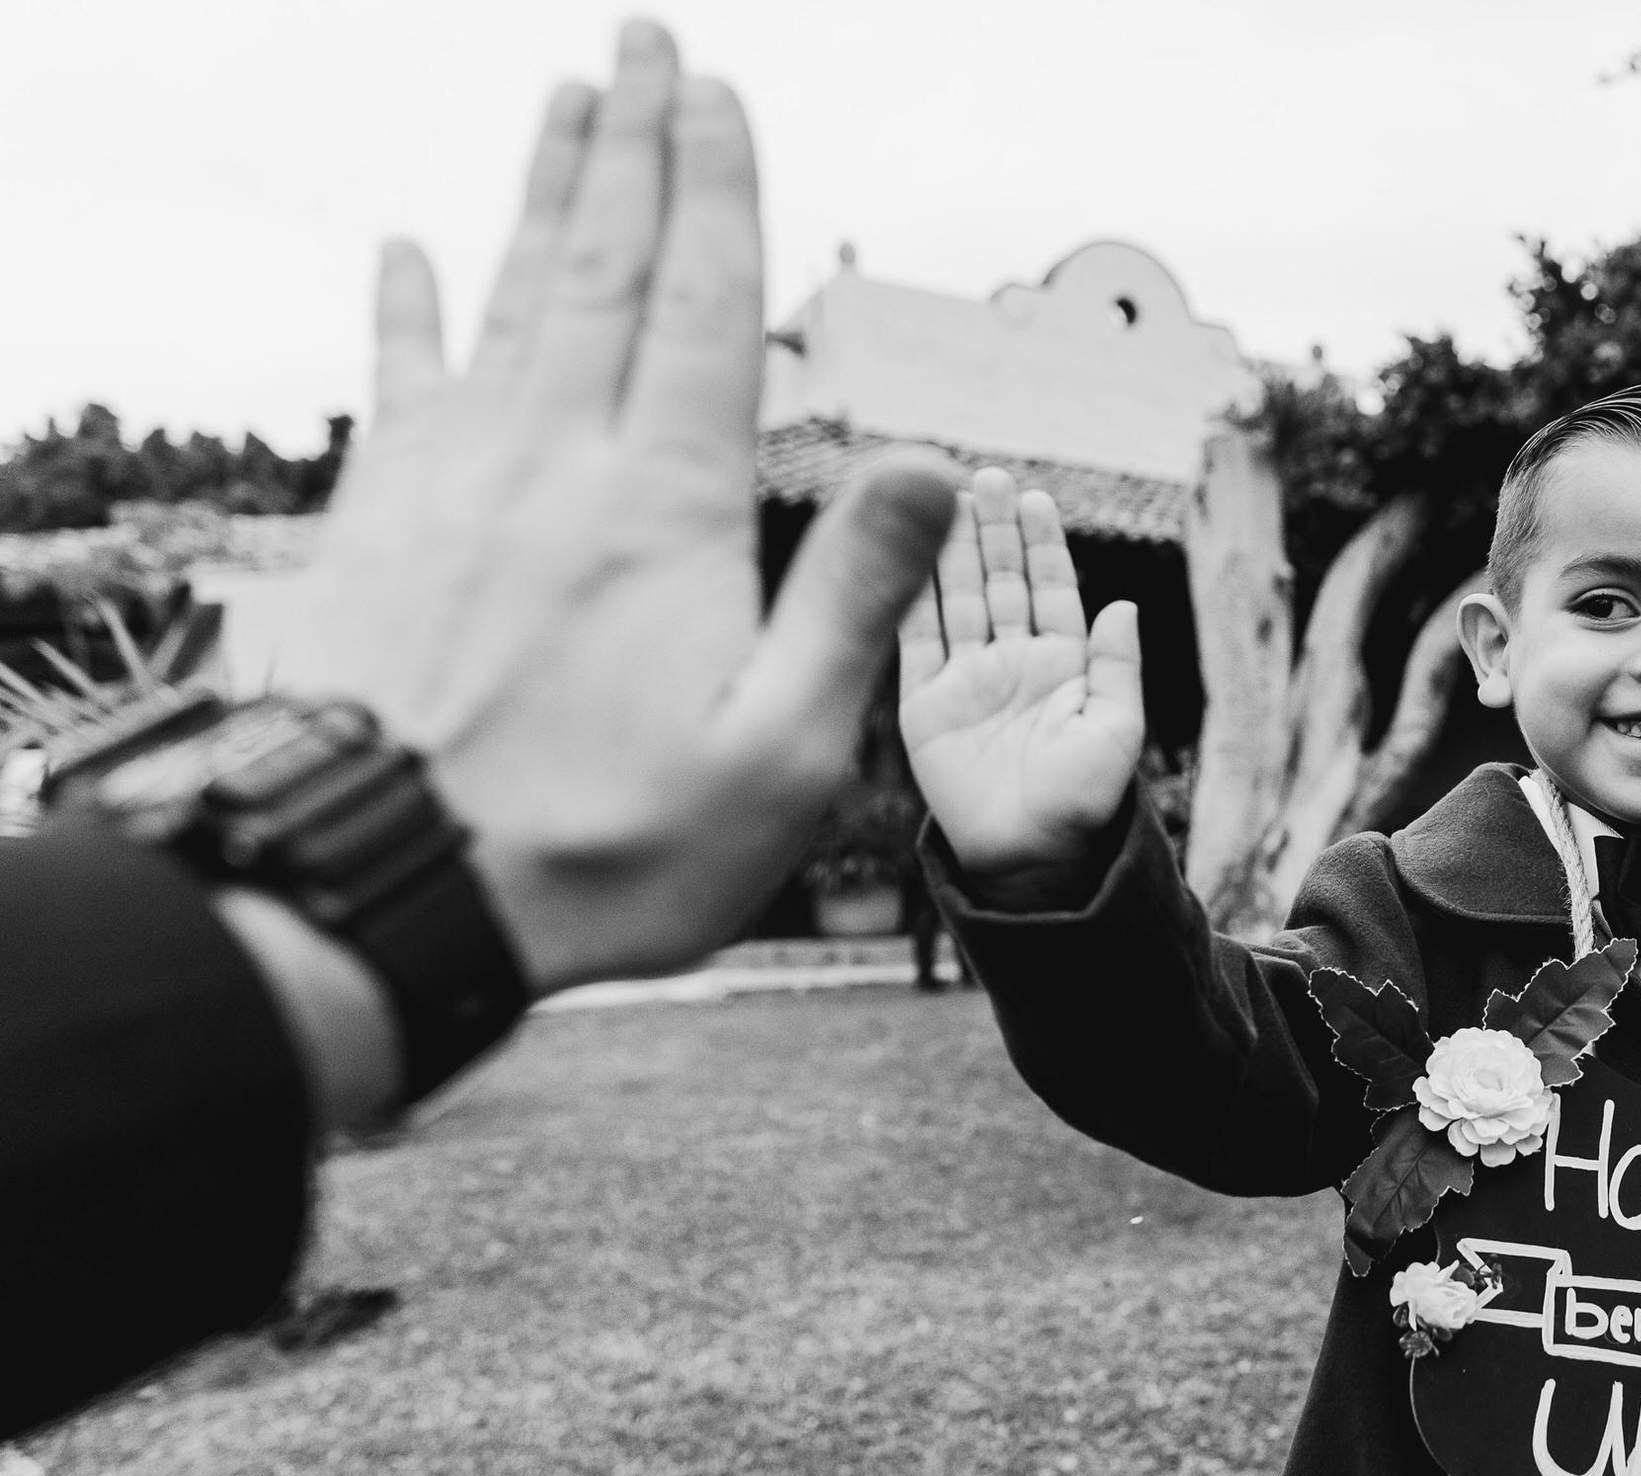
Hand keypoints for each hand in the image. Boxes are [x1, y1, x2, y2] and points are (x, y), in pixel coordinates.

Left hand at [272, 21, 958, 994]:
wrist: (385, 893)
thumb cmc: (605, 847)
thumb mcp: (777, 752)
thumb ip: (852, 596)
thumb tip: (936, 461)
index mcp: (662, 507)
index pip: (699, 310)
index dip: (715, 193)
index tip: (721, 94)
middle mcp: (551, 462)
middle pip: (600, 268)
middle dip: (630, 145)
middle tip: (645, 39)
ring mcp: (451, 484)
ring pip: (507, 301)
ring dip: (542, 195)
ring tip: (566, 98)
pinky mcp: (374, 526)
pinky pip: (395, 383)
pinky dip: (404, 309)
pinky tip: (406, 247)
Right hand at [900, 468, 1146, 883]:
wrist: (1029, 859)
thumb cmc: (1083, 803)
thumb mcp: (1116, 732)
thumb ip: (1117, 667)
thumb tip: (1124, 604)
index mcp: (1062, 667)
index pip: (1051, 591)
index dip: (1042, 545)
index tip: (1034, 499)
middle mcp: (1012, 665)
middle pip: (1000, 582)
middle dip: (992, 531)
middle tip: (984, 477)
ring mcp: (966, 681)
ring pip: (956, 600)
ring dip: (951, 551)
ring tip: (944, 497)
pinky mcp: (924, 705)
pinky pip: (914, 640)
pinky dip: (910, 597)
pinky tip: (907, 554)